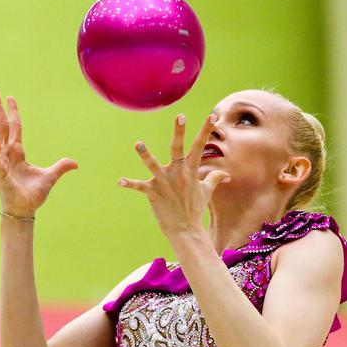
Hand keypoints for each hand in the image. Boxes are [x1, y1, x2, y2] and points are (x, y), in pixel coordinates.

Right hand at [0, 87, 78, 216]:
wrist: (25, 210)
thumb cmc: (32, 194)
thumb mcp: (50, 176)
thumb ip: (61, 167)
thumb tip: (75, 163)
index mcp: (18, 151)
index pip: (15, 126)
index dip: (13, 111)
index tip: (9, 97)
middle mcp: (7, 153)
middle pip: (1, 125)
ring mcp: (1, 162)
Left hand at [118, 113, 230, 234]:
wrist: (186, 230)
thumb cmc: (195, 209)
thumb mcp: (207, 192)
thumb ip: (214, 179)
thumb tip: (226, 174)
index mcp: (190, 170)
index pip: (200, 146)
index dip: (206, 131)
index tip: (212, 116)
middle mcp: (178, 174)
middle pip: (177, 148)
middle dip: (179, 132)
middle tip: (180, 116)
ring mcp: (165, 183)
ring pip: (153, 165)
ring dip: (145, 155)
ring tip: (138, 144)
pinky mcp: (154, 193)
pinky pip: (140, 187)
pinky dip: (130, 184)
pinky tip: (120, 181)